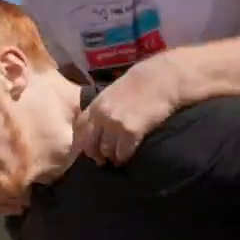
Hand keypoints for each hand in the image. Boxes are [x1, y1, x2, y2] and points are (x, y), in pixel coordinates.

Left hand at [72, 53, 189, 165]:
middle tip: (101, 160)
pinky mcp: (131, 132)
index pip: (80, 129)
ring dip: (111, 157)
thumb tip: (95, 129)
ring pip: (106, 151)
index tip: (87, 149)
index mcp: (96, 105)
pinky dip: (123, 157)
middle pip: (90, 144)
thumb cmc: (138, 85)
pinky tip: (126, 157)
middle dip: (95, 154)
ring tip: (115, 159)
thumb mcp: (111, 94)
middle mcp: (102, 116)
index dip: (82, 142)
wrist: (160, 79)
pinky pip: (123, 152)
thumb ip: (101, 110)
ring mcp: (115, 124)